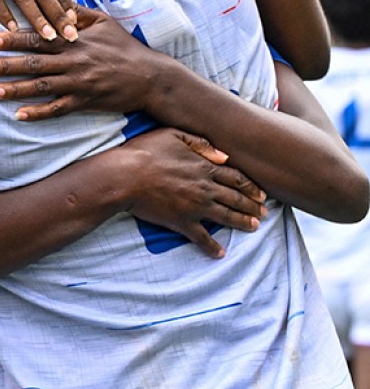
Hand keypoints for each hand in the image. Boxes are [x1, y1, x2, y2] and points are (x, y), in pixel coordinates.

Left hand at [0, 7, 162, 120]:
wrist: (150, 77)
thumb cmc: (124, 47)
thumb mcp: (104, 22)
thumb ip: (78, 12)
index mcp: (75, 40)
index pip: (40, 38)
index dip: (15, 39)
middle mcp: (74, 61)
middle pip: (35, 63)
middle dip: (7, 65)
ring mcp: (79, 83)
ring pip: (43, 87)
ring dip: (16, 90)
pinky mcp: (85, 101)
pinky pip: (58, 109)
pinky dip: (39, 113)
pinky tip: (19, 116)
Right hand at [117, 127, 265, 257]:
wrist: (124, 177)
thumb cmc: (144, 152)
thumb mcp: (173, 135)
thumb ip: (201, 143)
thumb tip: (224, 155)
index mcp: (205, 167)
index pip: (237, 178)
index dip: (251, 187)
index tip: (262, 194)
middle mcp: (205, 188)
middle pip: (236, 199)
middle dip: (252, 207)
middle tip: (263, 214)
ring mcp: (195, 207)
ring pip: (225, 217)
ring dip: (241, 223)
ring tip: (253, 228)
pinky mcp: (181, 222)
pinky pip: (201, 237)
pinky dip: (212, 246)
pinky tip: (220, 253)